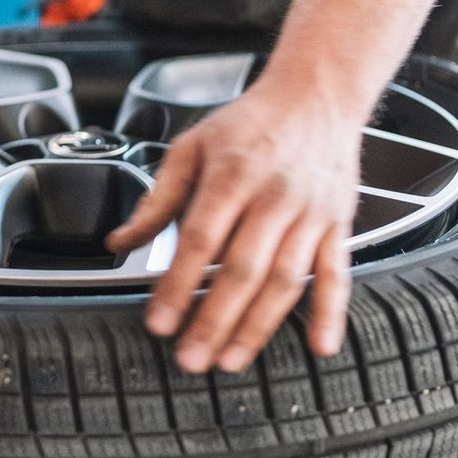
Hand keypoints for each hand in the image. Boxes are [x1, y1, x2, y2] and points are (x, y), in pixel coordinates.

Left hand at [105, 78, 362, 372]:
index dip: (178, 285)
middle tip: (190, 358)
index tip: (159, 322)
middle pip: (242, 269)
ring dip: (257, 327)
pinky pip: (337, 273)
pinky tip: (320, 346)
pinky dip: (330, 312)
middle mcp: (274, 197)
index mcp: (232, 175)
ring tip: (230, 360)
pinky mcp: (338, 225)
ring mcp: (311, 214)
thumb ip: (157, 200)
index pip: (200, 240)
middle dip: (213, 320)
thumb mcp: (192, 147)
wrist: (316, 96)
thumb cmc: (249, 124)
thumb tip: (119, 243)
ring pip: (285, 280)